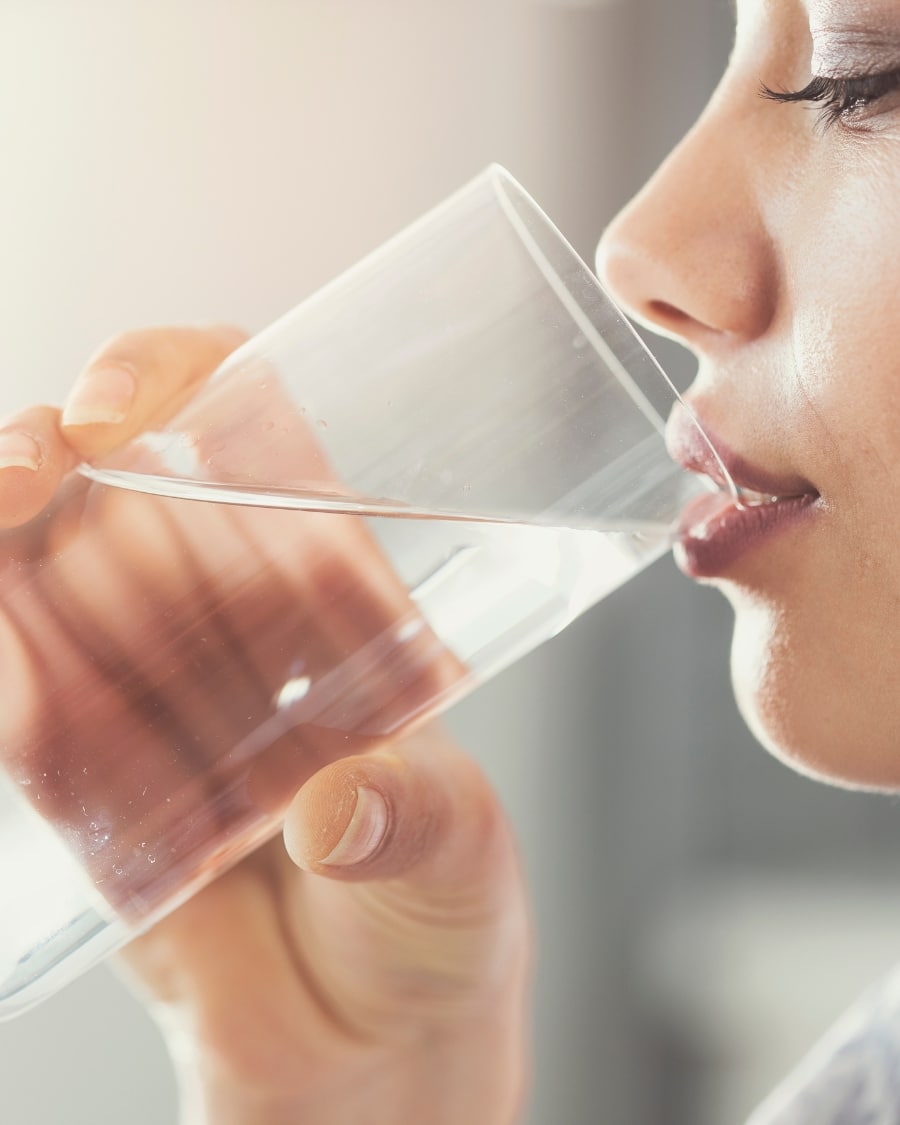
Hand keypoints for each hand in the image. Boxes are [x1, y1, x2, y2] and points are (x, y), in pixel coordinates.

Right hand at [0, 327, 529, 1123]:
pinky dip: (5, 690)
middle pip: (119, 490)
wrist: (370, 1048)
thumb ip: (412, 823)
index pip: (248, 429)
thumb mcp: (462, 858)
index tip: (122, 401)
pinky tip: (13, 706)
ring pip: (45, 581)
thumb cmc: (441, 921)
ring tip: (11, 583)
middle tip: (26, 482)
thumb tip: (331, 814)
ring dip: (9, 564)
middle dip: (52, 463)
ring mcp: (148, 692)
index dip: (177, 378)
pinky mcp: (87, 778)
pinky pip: (24, 709)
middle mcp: (232, 622)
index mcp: (338, 592)